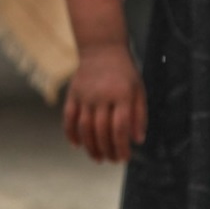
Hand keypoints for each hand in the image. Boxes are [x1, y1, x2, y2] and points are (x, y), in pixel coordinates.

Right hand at [63, 43, 146, 162]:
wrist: (102, 48)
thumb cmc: (124, 72)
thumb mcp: (138, 90)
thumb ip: (140, 115)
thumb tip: (137, 140)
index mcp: (122, 95)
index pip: (120, 127)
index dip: (121, 146)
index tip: (124, 158)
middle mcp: (102, 95)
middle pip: (101, 130)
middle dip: (106, 150)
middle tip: (111, 160)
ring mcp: (85, 95)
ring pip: (84, 127)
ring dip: (90, 146)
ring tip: (97, 158)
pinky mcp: (73, 93)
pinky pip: (69, 117)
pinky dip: (70, 133)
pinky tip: (77, 145)